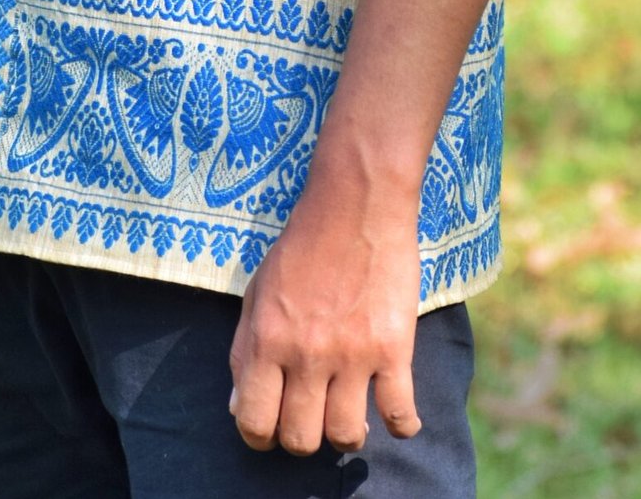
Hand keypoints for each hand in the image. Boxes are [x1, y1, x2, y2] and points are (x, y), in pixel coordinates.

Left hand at [227, 180, 422, 455]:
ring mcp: (353, 353)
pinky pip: (399, 413)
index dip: (260, 436)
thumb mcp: (258, 292)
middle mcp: (307, 353)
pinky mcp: (394, 347)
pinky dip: (402, 427)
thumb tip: (239, 409)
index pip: (254, 422)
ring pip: (346, 435)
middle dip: (302, 437)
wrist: (356, 203)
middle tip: (311, 417)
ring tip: (350, 415)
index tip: (272, 428)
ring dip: (346, 434)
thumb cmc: (302, 246)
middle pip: (301, 438)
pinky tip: (398, 419)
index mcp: (268, 339)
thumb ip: (245, 351)